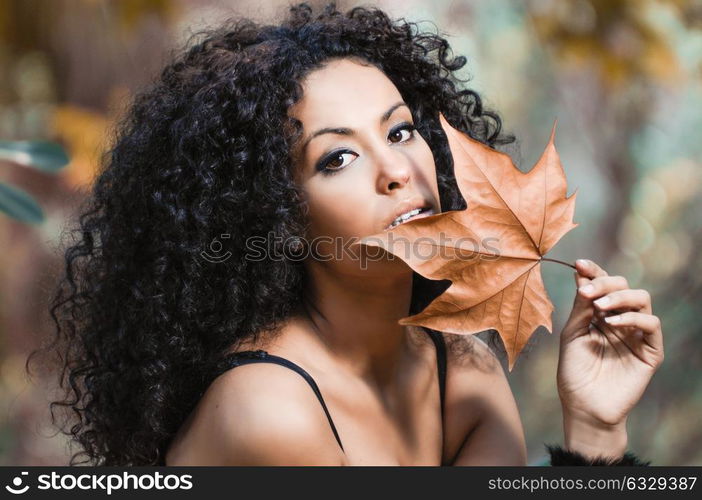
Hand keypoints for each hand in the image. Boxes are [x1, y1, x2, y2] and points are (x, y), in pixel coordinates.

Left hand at [556, 259, 663, 456]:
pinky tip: (612, 323)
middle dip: (604, 282)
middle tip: (587, 291)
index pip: (602, 284)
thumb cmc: (573, 372)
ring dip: (619, 297)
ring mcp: (636, 334)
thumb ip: (580, 306)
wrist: (583, 407)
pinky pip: (651, 324)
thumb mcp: (572, 333)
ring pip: (641, 298)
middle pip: (623, 285)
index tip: (579, 263)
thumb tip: (582, 274)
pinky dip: (632, 317)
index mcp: (599, 314)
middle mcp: (619, 319)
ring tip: (599, 307)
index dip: (593, 271)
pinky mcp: (650, 351)